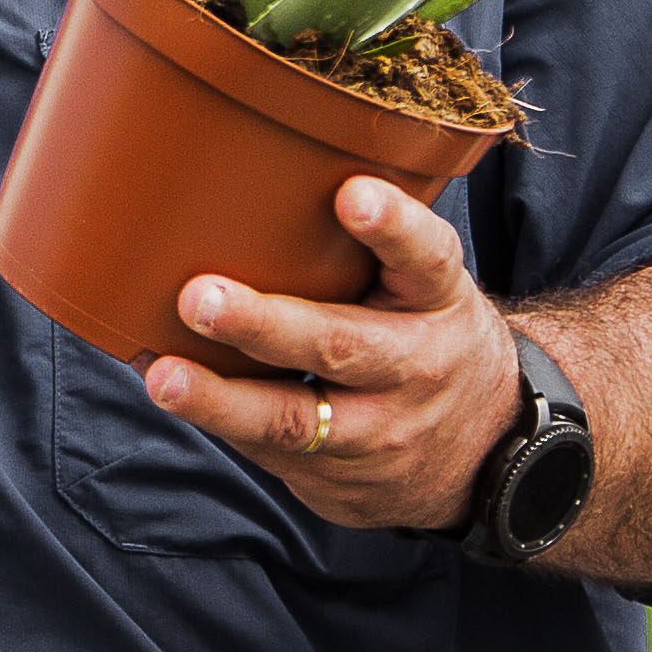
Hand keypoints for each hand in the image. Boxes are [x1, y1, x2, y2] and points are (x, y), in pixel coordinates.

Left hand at [141, 175, 523, 534]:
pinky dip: (217, 421)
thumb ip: (367, 247)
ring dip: (222, 399)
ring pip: (295, 420)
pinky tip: (171, 390)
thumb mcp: (423, 288)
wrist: (484, 453)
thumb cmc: (420, 334)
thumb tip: (253, 172)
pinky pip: (269, 450)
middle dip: (264, 325)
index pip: (426, 258)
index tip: (353, 194)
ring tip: (166, 377)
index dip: (393, 226)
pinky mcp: (339, 480)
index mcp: (438, 301)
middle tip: (201, 298)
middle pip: (341, 346)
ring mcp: (377, 432)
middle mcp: (413, 366)